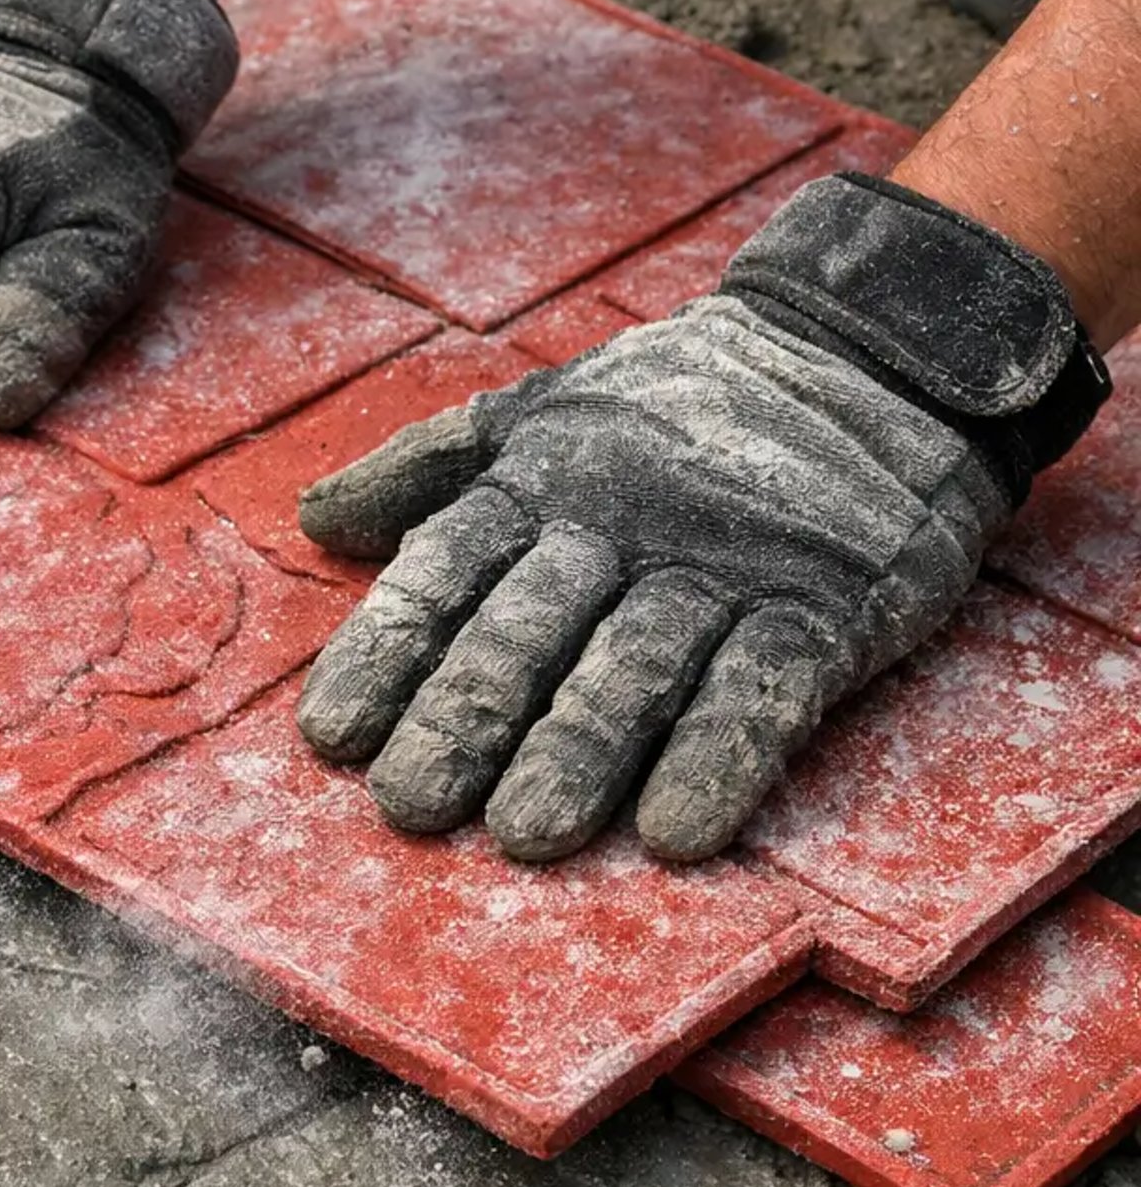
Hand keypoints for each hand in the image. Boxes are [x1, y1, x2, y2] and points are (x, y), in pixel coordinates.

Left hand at [296, 174, 1108, 862]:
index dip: (386, 653)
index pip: (445, 572)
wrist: (871, 352)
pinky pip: (764, 690)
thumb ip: (428, 469)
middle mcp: (620, 525)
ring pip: (635, 667)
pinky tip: (676, 832)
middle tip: (411, 804)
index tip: (330, 735)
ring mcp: (723, 566)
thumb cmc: (674, 408)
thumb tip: (316, 519)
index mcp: (540, 484)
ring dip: (580, 751)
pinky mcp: (824, 606)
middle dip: (465, 718)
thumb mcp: (543, 414)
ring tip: (526, 834)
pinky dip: (721, 758)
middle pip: (527, 632)